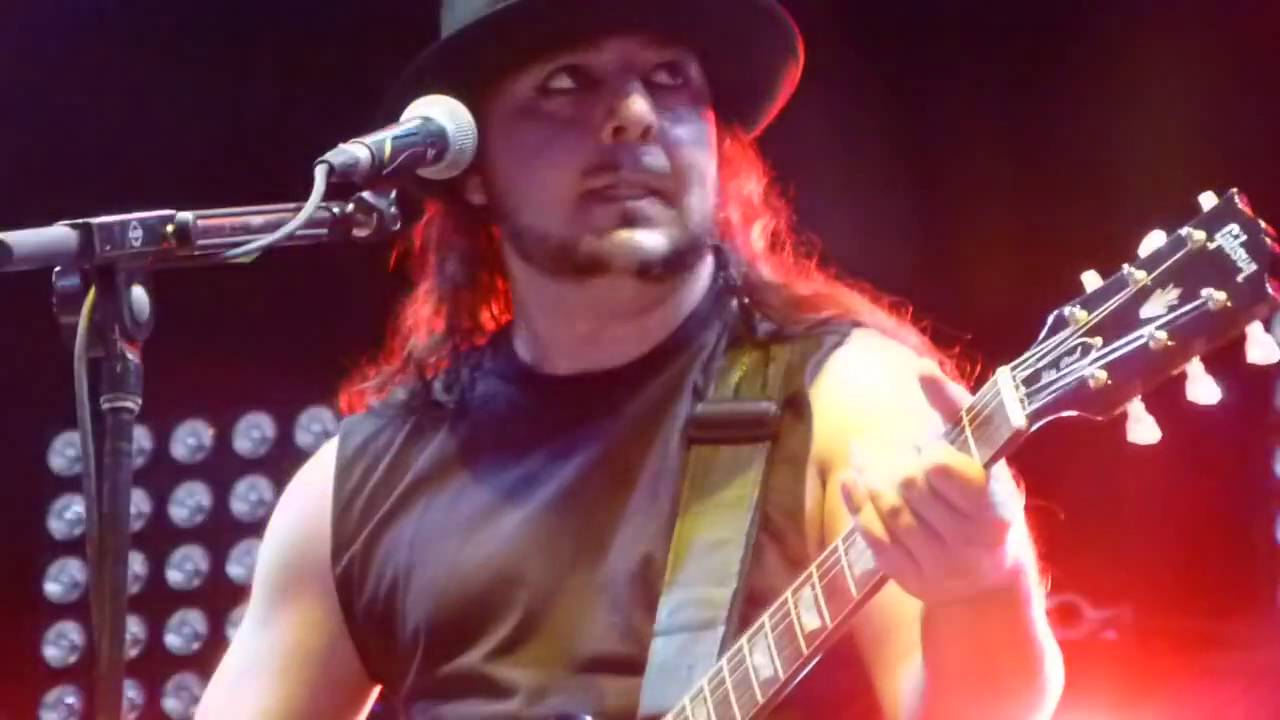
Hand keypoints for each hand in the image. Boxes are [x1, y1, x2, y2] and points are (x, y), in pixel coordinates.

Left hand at [839, 368, 1029, 606]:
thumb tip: (921, 368)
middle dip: (898, 463)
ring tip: (865, 457)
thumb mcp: (984, 457)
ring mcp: (940, 564)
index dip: (930, 453)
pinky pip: (874, 537)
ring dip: (872, 478)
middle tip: (895, 451)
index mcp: (995, 506)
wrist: (986, 580)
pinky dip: (857, 505)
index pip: (947, 470)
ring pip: (890, 510)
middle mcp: (970, 540)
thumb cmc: (984, 501)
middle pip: (912, 485)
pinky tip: (851, 481)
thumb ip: (955, 412)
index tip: (928, 446)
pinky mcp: (912, 579)